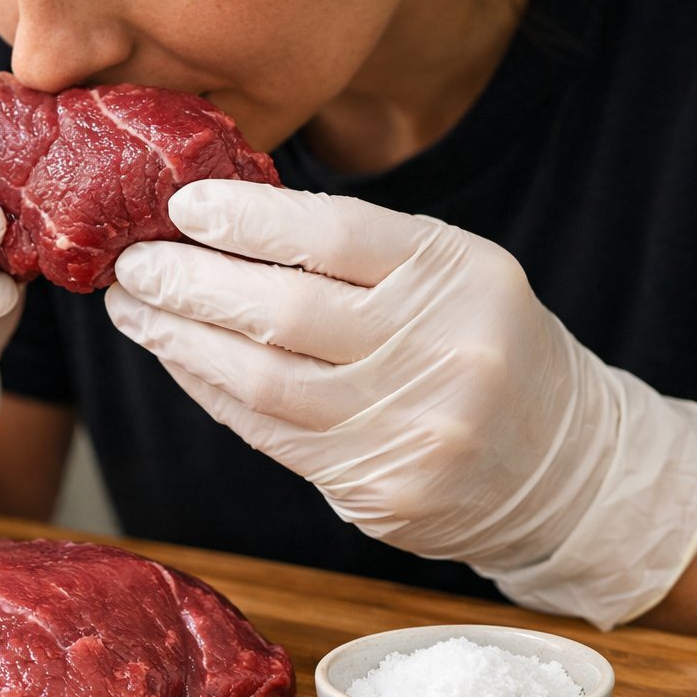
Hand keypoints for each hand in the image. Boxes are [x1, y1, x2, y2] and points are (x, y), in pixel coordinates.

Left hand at [106, 181, 696, 626]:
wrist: (563, 467)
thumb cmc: (485, 348)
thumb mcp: (455, 276)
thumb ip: (360, 254)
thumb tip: (224, 223)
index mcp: (461, 277)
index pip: (337, 234)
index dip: (249, 219)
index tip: (182, 206)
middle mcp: (441, 351)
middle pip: (287, 310)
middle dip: (193, 283)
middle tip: (132, 261)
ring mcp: (411, 428)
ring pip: (265, 380)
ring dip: (183, 342)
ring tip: (136, 309)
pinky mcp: (381, 490)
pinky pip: (271, 434)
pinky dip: (212, 392)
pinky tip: (177, 359)